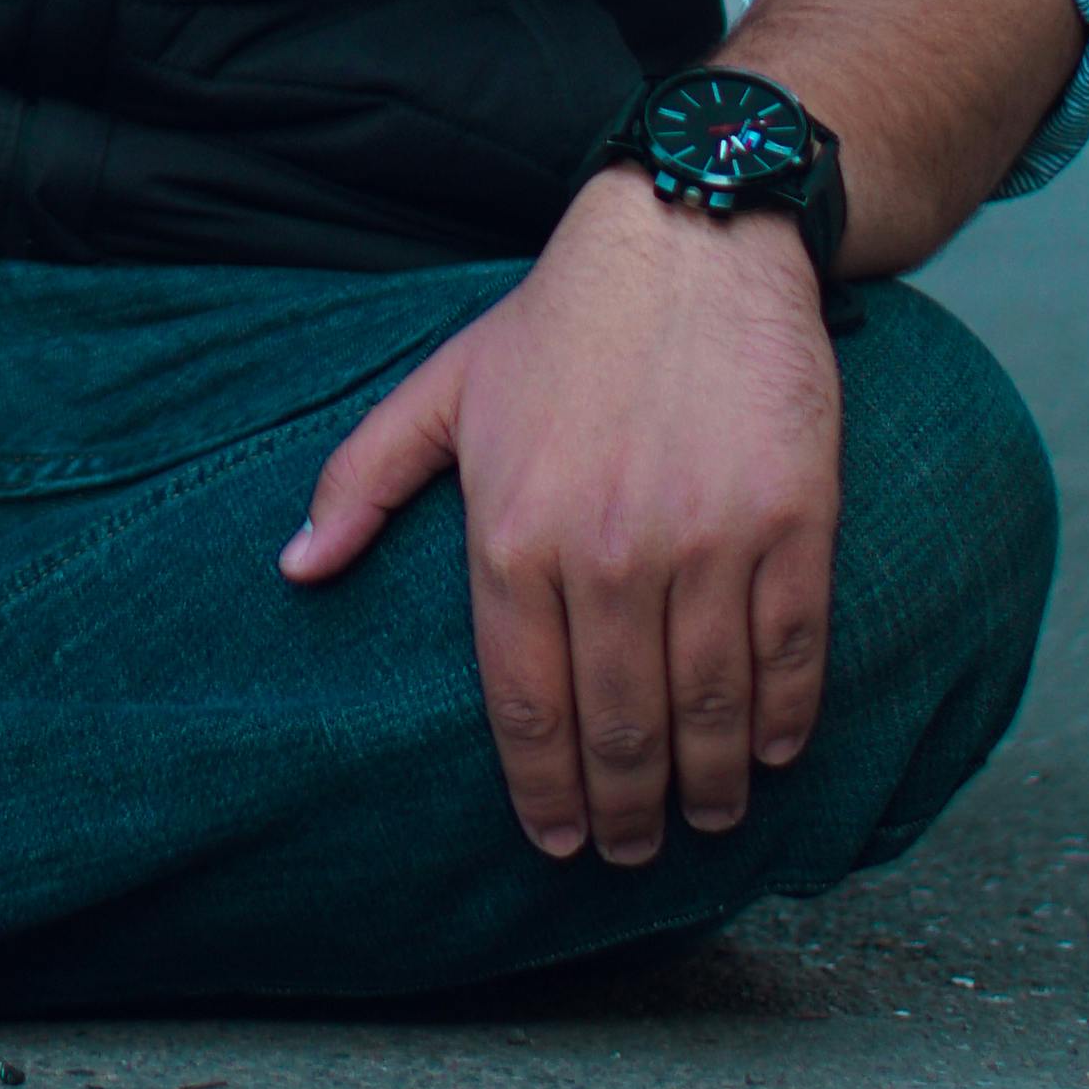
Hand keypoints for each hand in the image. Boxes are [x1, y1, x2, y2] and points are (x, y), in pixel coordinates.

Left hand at [279, 174, 839, 867]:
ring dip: (706, 785)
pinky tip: (769, 754)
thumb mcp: (442, 388)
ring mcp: (707, 541)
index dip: (542, 790)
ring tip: (701, 819)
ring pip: (709, 708)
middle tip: (627, 851)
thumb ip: (362, 480)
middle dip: (623, 810)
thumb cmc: (560, 320)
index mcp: (512, 531)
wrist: (690, 237)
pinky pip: (791, 652)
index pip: (526, 705)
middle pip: (619, 727)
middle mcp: (607, 552)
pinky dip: (783, 719)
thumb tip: (296, 569)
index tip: (556, 840)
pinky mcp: (792, 521)